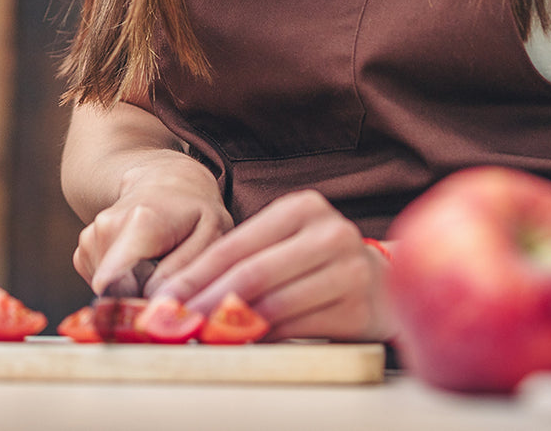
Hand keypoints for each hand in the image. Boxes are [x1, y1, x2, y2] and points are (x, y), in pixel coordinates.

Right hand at [72, 153, 232, 295]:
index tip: (162, 302)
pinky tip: (139, 262)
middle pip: (117, 292)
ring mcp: (89, 239)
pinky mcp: (82, 252)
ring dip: (135, 288)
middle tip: (169, 272)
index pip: (116, 282)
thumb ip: (185, 272)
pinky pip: (102, 286)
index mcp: (139, 223)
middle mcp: (105, 228)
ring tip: (156, 261)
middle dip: (143, 296)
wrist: (165, 182)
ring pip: (109, 292)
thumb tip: (155, 303)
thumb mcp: (210, 236)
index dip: (138, 304)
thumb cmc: (195, 211)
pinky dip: (122, 283)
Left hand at [150, 190, 398, 341]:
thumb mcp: (284, 244)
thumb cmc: (319, 262)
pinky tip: (245, 342)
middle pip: (253, 274)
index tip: (163, 298)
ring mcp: (350, 271)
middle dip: (206, 303)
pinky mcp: (359, 309)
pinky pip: (298, 329)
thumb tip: (181, 295)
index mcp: (303, 208)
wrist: (386, 283)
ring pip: (275, 305)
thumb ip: (242, 261)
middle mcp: (330, 233)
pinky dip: (265, 338)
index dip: (194, 275)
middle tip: (176, 324)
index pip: (236, 245)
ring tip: (203, 336)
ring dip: (232, 326)